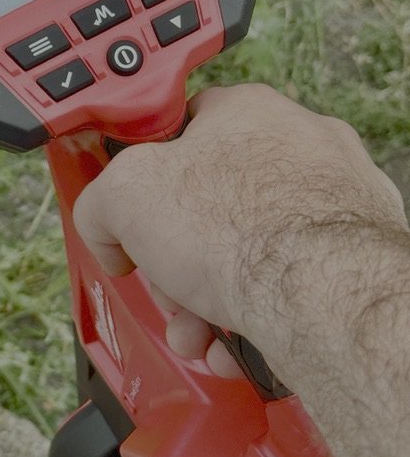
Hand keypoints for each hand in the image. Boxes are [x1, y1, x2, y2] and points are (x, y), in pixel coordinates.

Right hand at [73, 84, 407, 380]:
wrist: (319, 299)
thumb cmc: (241, 229)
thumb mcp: (123, 196)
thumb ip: (100, 203)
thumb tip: (105, 231)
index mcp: (247, 112)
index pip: (184, 130)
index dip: (147, 178)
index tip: (134, 215)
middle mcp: (300, 147)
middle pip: (213, 206)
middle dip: (177, 263)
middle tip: (167, 289)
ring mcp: (335, 202)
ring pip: (250, 254)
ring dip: (207, 302)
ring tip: (196, 331)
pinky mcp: (355, 257)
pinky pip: (288, 286)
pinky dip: (254, 319)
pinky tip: (233, 344)